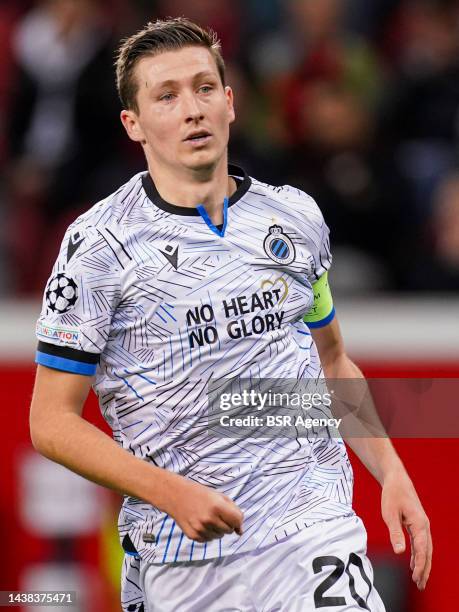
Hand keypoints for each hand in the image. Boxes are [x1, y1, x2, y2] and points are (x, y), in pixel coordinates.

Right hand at [158, 472, 243, 542]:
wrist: (177, 495)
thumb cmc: (200, 494)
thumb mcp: (219, 496)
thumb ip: (233, 511)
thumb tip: (240, 532)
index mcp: (217, 506)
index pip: (237, 521)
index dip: (237, 520)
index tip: (233, 517)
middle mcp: (209, 519)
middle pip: (229, 530)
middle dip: (227, 524)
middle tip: (217, 514)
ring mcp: (200, 529)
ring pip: (219, 536)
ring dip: (217, 529)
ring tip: (208, 518)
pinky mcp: (193, 536)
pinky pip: (208, 539)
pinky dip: (208, 533)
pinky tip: (201, 523)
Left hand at [381, 470, 431, 589]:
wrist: (396, 480)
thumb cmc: (392, 494)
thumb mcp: (390, 514)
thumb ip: (395, 533)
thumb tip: (399, 552)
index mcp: (419, 523)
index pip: (422, 549)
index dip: (419, 565)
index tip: (415, 578)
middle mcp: (424, 526)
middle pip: (427, 552)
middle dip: (424, 569)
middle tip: (420, 585)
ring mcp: (422, 525)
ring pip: (425, 549)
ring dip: (423, 564)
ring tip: (419, 580)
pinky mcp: (417, 524)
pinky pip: (420, 543)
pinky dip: (419, 555)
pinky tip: (414, 564)